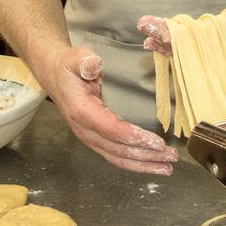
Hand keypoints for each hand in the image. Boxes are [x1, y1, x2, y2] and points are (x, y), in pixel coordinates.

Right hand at [40, 46, 177, 174]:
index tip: (156, 142)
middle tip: (171, 157)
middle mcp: (85, 129)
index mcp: (82, 111)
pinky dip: (134, 162)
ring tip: (167, 167)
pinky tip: (152, 164)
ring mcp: (89, 137)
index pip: (110, 129)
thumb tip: (94, 64)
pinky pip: (115, 155)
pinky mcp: (96, 139)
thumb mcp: (76, 57)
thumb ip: (85, 61)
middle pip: (117, 149)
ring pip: (117, 157)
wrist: (55, 76)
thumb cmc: (69, 66)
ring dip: (143, 164)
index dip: (133, 137)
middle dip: (145, 155)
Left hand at [136, 0, 225, 51]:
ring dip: (165, 43)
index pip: (208, 34)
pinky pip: (185, 50)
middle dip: (169, 38)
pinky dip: (168, 47)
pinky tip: (151, 43)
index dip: (187, 33)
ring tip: (146, 36)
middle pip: (192, 46)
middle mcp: (223, 45)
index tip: (167, 30)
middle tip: (148, 28)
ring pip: (186, 50)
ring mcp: (213, 48)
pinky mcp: (206, 47)